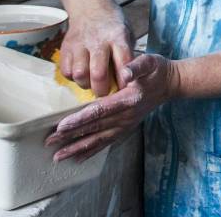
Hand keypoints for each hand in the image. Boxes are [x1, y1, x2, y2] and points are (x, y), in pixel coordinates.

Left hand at [45, 54, 178, 161]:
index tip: (61, 126)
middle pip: (94, 128)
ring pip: (98, 140)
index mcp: (128, 100)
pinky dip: (91, 151)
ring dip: (77, 149)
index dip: (80, 120)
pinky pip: (106, 143)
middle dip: (71, 137)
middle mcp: (126, 117)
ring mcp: (125, 125)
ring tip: (58, 156)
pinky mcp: (125, 128)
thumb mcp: (149, 62)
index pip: (100, 111)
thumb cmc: (156, 70)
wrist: (170, 84)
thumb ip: (137, 66)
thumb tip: (125, 72)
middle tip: (49, 142)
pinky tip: (77, 159)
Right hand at [60, 6, 134, 95]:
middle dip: (102, 90)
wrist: (90, 6)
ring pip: (80, 74)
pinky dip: (73, 78)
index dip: (125, 81)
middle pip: (98, 74)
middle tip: (105, 92)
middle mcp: (98, 40)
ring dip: (86, 84)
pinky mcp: (66, 47)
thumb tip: (130, 82)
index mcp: (118, 36)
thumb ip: (128, 56)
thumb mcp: (127, 34)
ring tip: (92, 82)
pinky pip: (66, 71)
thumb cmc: (112, 26)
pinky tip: (81, 73)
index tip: (125, 89)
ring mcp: (80, 43)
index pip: (124, 63)